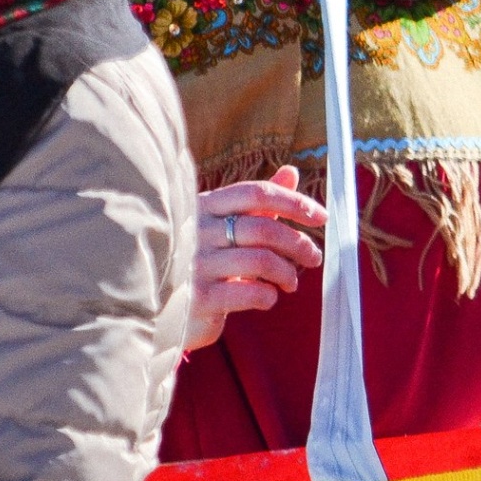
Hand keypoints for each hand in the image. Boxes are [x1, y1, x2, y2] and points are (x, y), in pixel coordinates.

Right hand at [187, 165, 326, 351]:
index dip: (294, 201)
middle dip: (299, 243)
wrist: (158, 308)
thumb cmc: (198, 261)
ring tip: (290, 282)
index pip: (256, 193)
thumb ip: (257, 203)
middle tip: (313, 256)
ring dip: (287, 272)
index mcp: (204, 206)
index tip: (321, 216)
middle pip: (264, 228)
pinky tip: (267, 296)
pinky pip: (250, 292)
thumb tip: (291, 172)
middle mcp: (197, 231)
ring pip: (262, 260)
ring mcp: (195, 264)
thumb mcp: (224, 225)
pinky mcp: (198, 297)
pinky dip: (269, 295)